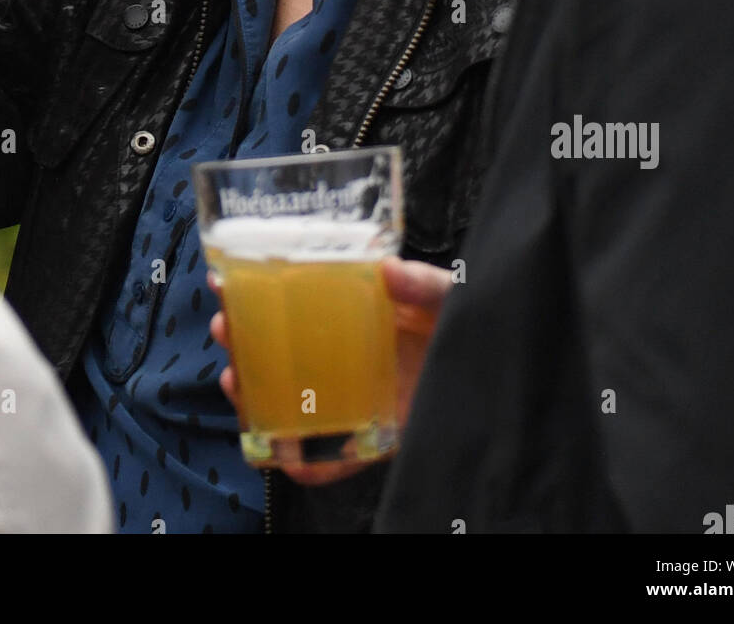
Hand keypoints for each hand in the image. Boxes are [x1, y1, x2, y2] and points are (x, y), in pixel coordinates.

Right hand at [207, 255, 450, 487]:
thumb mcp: (448, 294)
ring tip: (235, 378)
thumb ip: (425, 283)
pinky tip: (282, 454)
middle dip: (241, 340)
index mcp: (358, 312)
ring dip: (255, 394)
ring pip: (291, 401)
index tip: (224, 282)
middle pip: (280, 350)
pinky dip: (306, 464)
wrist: (509, 368)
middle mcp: (348, 353)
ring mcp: (358, 396)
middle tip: (224, 326)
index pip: (295, 301)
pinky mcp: (378, 438)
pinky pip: (333, 460)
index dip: (255, 292)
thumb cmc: (471, 324)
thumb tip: (388, 269)